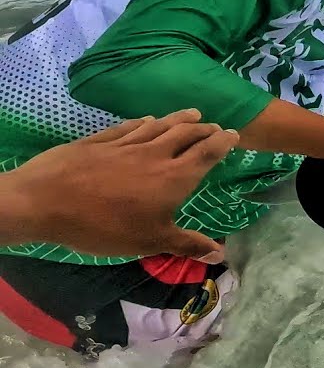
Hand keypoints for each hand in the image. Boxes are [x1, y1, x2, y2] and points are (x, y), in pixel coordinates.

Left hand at [3, 109, 238, 260]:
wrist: (45, 202)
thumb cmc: (104, 226)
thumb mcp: (150, 242)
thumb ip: (186, 244)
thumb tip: (219, 254)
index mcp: (173, 178)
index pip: (206, 154)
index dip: (222, 142)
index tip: (233, 135)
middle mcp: (154, 154)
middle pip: (185, 134)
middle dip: (204, 129)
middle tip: (215, 126)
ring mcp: (125, 145)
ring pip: (159, 126)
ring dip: (179, 119)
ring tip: (192, 113)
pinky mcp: (98, 142)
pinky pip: (128, 127)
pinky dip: (144, 122)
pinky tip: (147, 120)